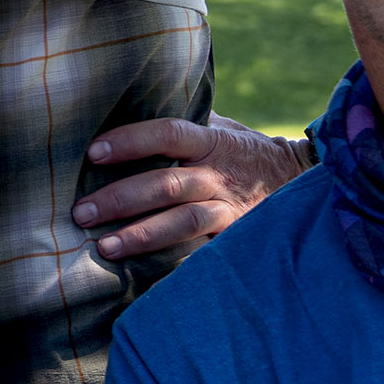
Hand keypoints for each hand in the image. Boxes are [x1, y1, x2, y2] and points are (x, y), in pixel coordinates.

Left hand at [74, 112, 310, 261]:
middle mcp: (218, 175)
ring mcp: (230, 209)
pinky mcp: (236, 237)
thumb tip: (129, 103)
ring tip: (104, 247)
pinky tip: (145, 280)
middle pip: (167, 185)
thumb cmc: (241, 148)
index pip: (168, 134)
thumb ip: (183, 120)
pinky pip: (203, 252)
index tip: (93, 152)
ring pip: (183, 223)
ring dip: (141, 236)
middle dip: (121, 199)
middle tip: (81, 212)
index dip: (132, 141)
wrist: (302, 178)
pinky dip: (175, 267)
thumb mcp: (219, 125)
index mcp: (211, 141)